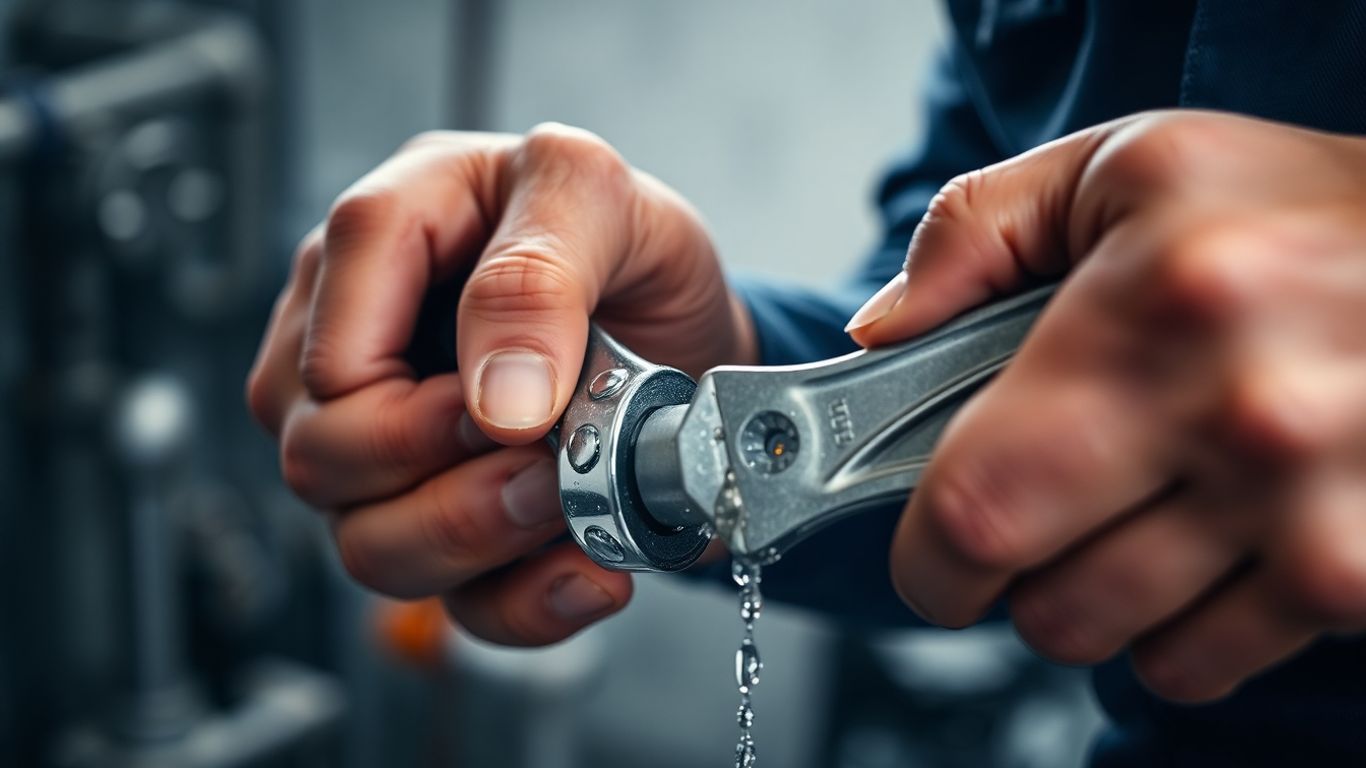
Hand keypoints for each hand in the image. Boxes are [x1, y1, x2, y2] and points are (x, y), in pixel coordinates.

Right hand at [247, 124, 754, 645]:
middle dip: (444, 485)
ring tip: (565, 500)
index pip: (325, 358)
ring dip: (481, 543)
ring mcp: (392, 444)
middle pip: (321, 464)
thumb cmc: (626, 242)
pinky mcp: (448, 519)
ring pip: (368, 547)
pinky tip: (591, 566)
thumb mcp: (599, 197)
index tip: (511, 411)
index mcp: (381, 243)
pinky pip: (455, 604)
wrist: (688, 325)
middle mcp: (363, 345)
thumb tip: (496, 401)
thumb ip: (538, 271)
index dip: (410, 408)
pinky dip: (529, 601)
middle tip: (546, 462)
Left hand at [847, 111, 1365, 701]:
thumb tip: (880, 331)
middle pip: (1043, 603)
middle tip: (1031, 519)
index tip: (929, 551)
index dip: (927, 555)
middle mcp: (1241, 420)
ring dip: (1094, 598)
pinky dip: (1177, 627)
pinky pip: (1202, 665)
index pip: (977, 507)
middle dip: (1006, 582)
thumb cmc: (1294, 211)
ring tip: (1134, 510)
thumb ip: (976, 229)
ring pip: (1116, 643)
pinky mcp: (1358, 576)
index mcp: (1153, 307)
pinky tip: (1203, 545)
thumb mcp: (1125, 166)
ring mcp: (1312, 512)